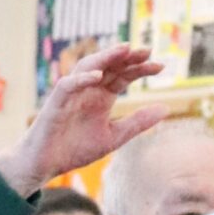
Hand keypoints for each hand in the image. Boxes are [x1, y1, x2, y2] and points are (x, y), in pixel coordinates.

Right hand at [0, 46, 169, 196]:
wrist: (46, 165)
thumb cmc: (76, 149)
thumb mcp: (114, 136)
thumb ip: (138, 122)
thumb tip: (166, 108)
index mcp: (102, 97)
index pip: (123, 76)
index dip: (140, 69)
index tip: (160, 66)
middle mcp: (88, 90)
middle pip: (108, 66)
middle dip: (126, 57)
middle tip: (146, 49)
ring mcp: (71, 94)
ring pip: (87, 67)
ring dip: (105, 57)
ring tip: (124, 50)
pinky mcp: (55, 103)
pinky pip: (68, 85)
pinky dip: (82, 79)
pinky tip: (98, 76)